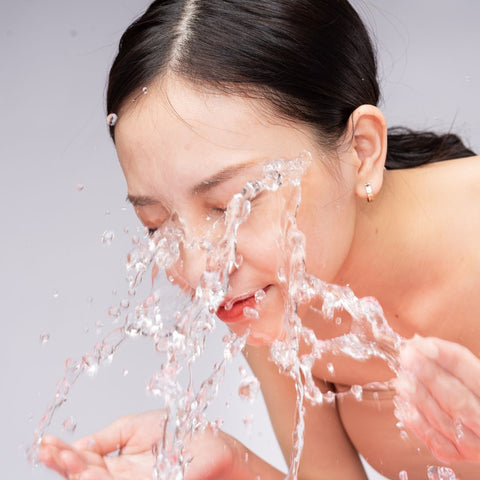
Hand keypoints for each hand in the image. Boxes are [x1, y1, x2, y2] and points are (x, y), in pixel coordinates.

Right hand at [38, 410, 237, 479]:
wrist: (209, 443)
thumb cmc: (175, 433)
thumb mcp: (133, 428)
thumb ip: (105, 439)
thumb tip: (75, 446)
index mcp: (116, 464)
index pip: (84, 461)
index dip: (64, 454)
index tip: (46, 443)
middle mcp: (121, 478)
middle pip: (87, 477)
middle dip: (67, 464)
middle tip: (50, 450)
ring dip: (80, 473)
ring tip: (66, 458)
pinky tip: (90, 471)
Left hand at [394, 335, 479, 462]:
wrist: (478, 424)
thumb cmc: (470, 391)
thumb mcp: (469, 373)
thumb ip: (449, 361)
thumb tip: (417, 343)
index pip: (472, 374)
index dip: (445, 357)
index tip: (420, 344)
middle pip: (458, 400)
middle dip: (429, 376)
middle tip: (406, 357)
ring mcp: (475, 445)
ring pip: (445, 421)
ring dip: (419, 398)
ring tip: (401, 380)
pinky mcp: (457, 455)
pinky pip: (435, 441)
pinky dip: (417, 422)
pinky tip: (402, 404)